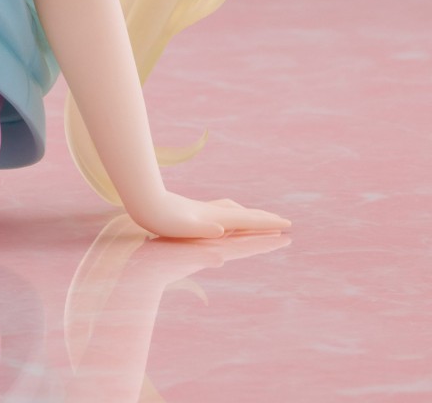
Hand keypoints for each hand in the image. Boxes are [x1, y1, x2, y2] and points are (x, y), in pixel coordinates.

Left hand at [126, 190, 291, 239]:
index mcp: (215, 218)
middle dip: (264, 219)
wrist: (143, 201)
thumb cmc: (161, 219)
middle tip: (283, 222)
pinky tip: (226, 217)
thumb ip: (203, 229)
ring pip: (234, 211)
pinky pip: (221, 211)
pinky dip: (233, 213)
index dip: (268, 224)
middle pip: (245, 214)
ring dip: (249, 215)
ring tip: (260, 218)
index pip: (248, 221)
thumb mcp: (182, 227)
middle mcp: (213, 213)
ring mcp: (203, 210)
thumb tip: (220, 230)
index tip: (287, 224)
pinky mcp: (193, 210)